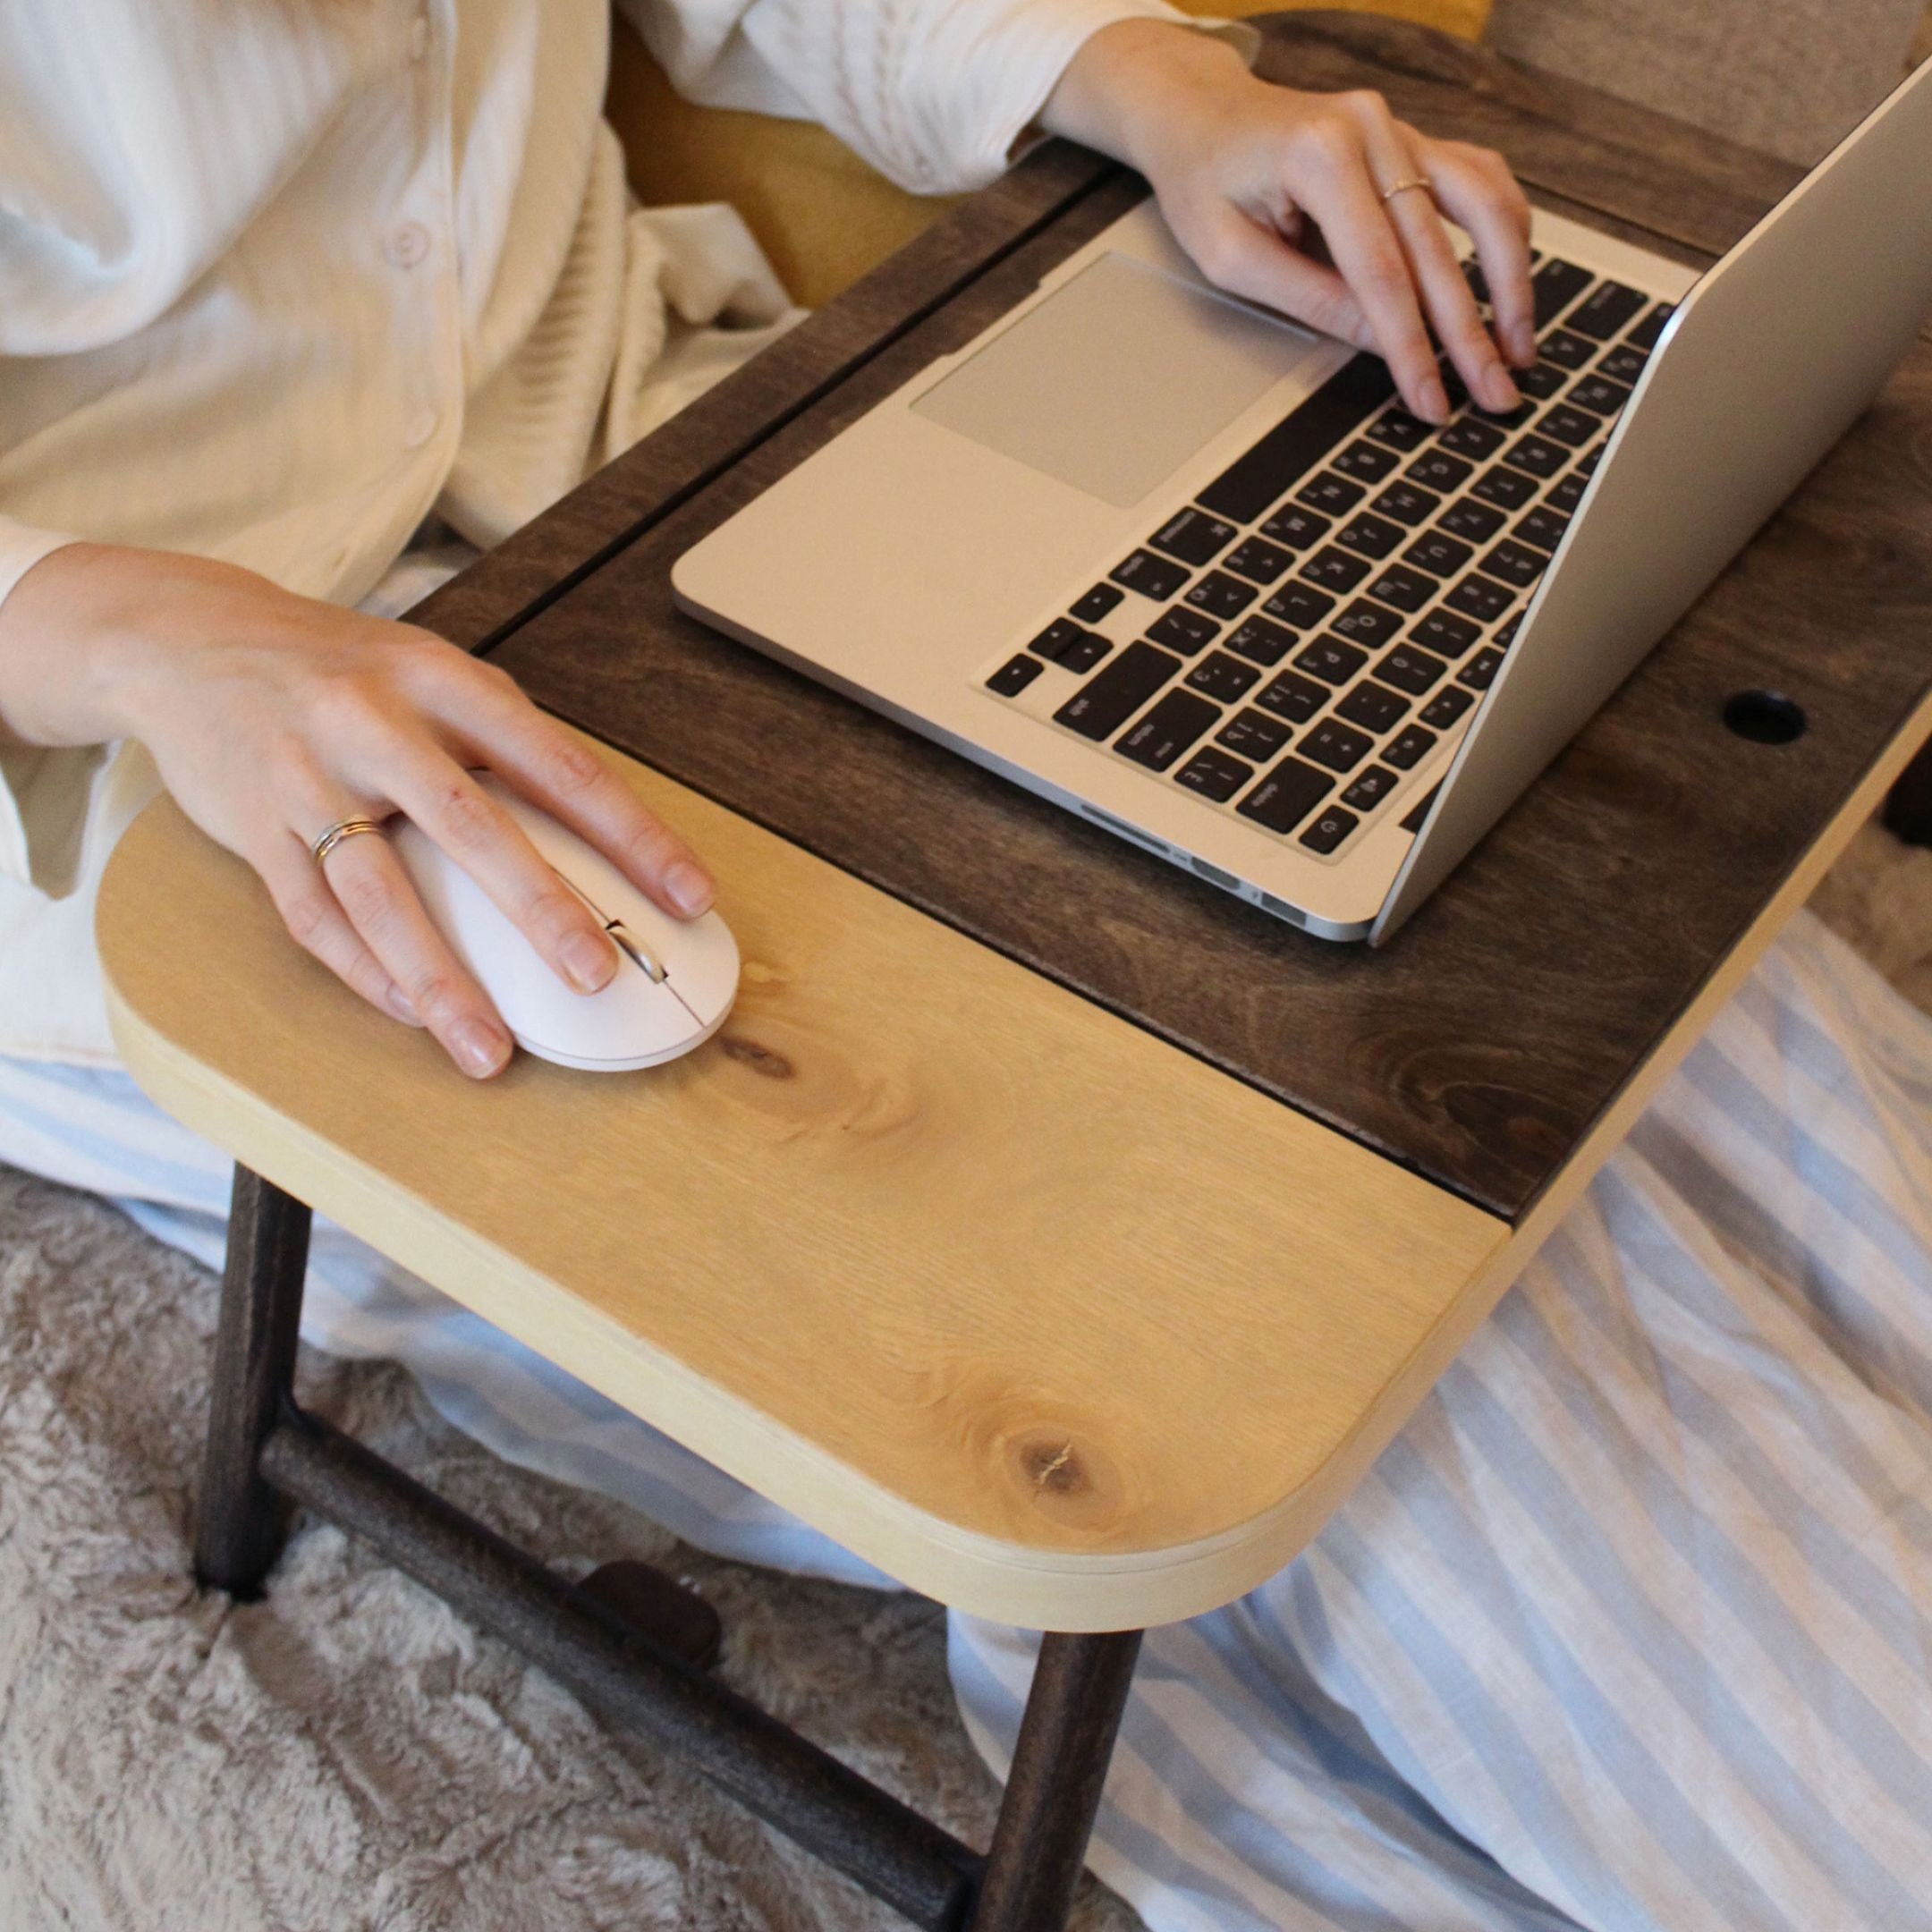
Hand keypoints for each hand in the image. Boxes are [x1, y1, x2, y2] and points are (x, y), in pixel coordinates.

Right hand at [0, 544, 714, 1077]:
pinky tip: (412, 1015)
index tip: (689, 894)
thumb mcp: (426, 672)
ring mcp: (307, 777)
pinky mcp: (253, 828)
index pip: (557, 763)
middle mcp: (373, 722)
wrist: (180, 637)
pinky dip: (365, 973)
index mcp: (439, 679)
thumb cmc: (335, 667)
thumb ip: (501, 742)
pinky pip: (313, 916)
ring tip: (490, 1049)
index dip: (631, 833)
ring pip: (379, 892)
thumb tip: (599, 832)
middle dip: (540, 907)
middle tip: (597, 975)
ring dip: (440, 979)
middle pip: (470, 825)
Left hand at [1043, 21, 1536, 423]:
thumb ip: (1311, 298)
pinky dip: (1506, 232)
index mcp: (1320, 155)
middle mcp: (1371, 131)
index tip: (1432, 399)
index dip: (1412, 345)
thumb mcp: (1233, 257)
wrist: (1202, 115)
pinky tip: (1514, 283)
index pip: (1381, 272)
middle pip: (1439, 249)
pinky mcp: (1413, 139)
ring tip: (1520, 345)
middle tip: (1496, 393)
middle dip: (1471, 332)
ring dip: (1511, 279)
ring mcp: (1399, 128)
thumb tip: (1383, 344)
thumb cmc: (1204, 183)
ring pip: (1485, 203)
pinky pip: (1479, 181)